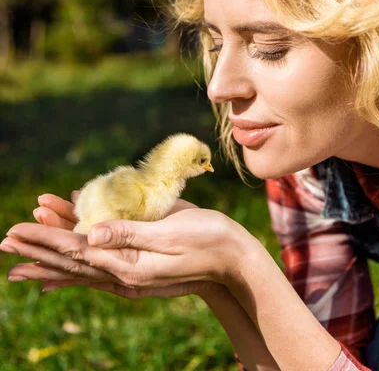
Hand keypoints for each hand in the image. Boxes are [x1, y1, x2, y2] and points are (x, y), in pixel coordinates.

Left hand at [1, 193, 245, 299]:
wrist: (231, 258)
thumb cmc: (207, 240)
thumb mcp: (170, 233)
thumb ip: (129, 233)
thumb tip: (90, 234)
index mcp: (129, 266)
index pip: (77, 251)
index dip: (45, 238)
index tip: (17, 230)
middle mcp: (124, 273)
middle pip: (72, 260)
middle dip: (37, 249)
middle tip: (5, 241)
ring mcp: (129, 272)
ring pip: (81, 262)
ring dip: (50, 253)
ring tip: (20, 252)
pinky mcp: (136, 264)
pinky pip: (97, 263)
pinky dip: (73, 263)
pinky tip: (58, 267)